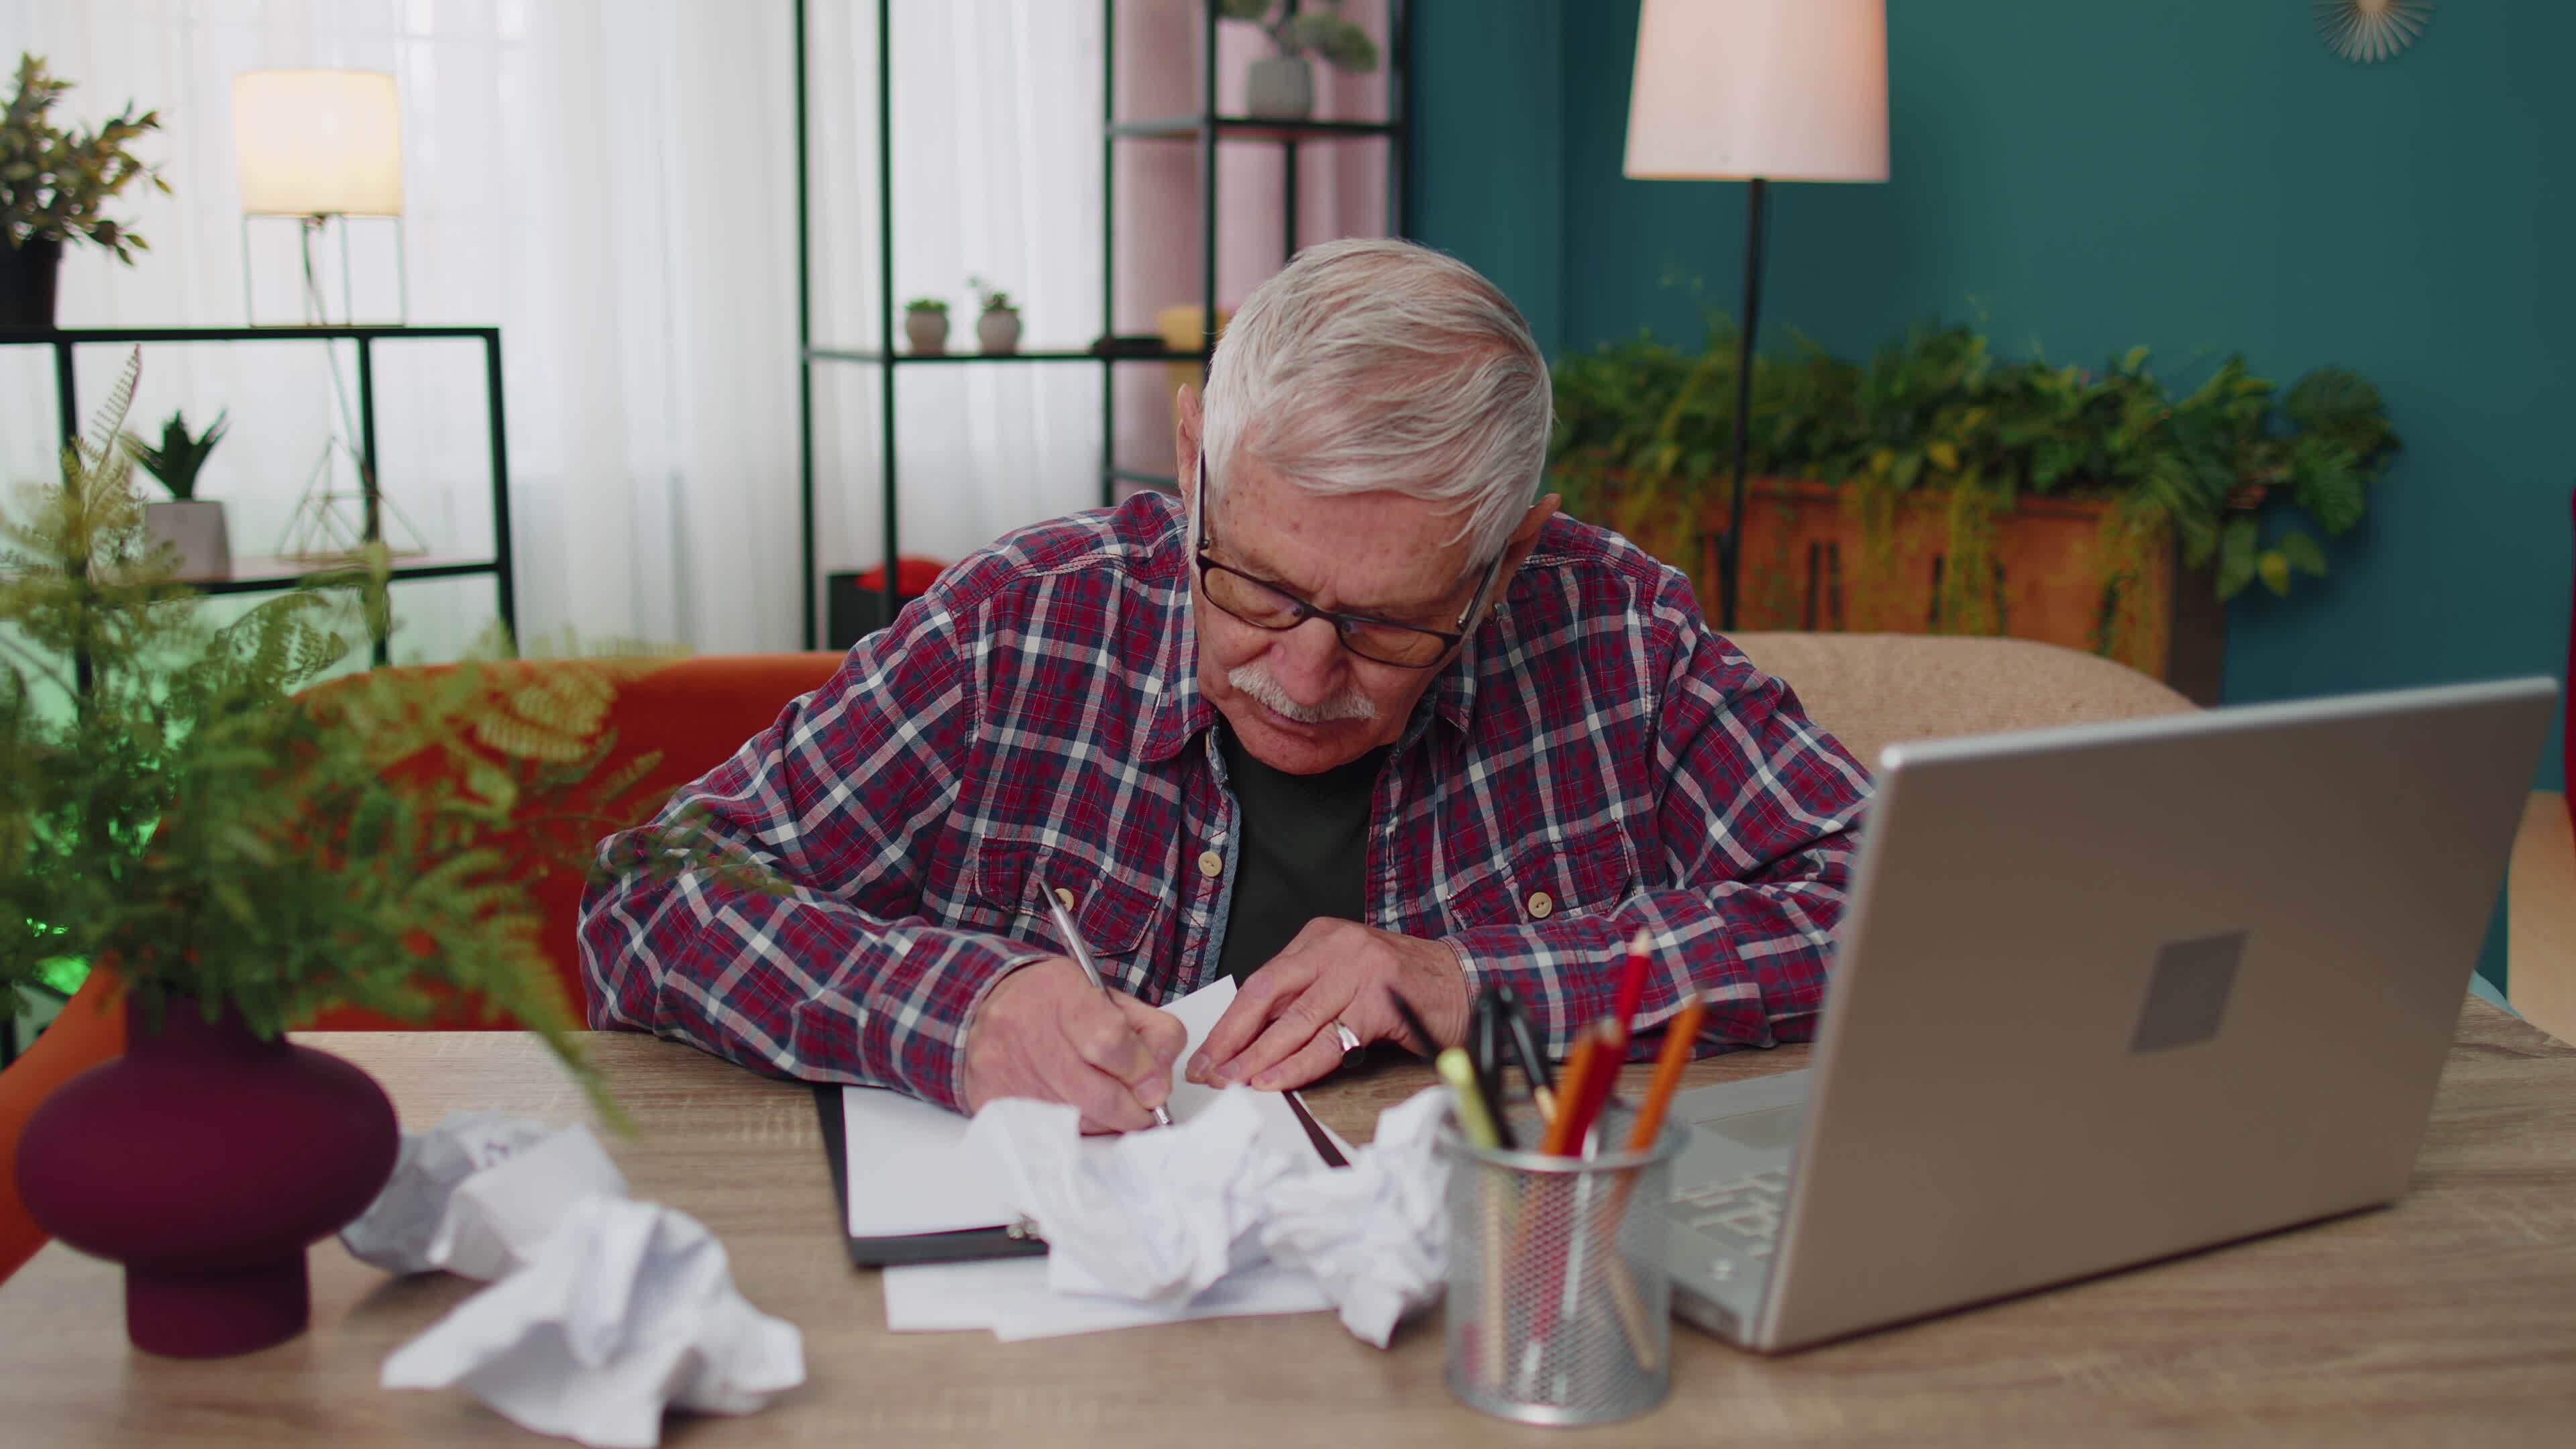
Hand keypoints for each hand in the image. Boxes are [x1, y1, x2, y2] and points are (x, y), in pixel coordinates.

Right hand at [961, 958, 1187, 1132]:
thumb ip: (1149, 1031)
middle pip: (1097, 1092)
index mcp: (1061, 993)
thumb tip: (1160, 1084)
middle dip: (1132, 1109)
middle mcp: (1027, 1030)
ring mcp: (1006, 1069)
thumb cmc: (1054, 1002)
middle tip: (1144, 1109)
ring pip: (1077, 1119)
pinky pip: (1049, 1131)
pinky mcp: (993, 1100)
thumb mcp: (1108, 997)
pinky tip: (1076, 1108)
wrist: (985, 1005)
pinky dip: (1074, 1128)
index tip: (1156, 1086)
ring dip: (1105, 1120)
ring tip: (1108, 1102)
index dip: (1142, 1070)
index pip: (1110, 1040)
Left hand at [1185, 918, 1469, 1091]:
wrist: (1467, 983)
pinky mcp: (1379, 1000)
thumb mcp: (1346, 980)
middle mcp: (1336, 947)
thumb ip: (1307, 999)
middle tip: (1208, 1072)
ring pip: (1295, 1021)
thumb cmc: (1404, 990)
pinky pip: (1329, 1040)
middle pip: (1267, 996)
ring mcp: (1358, 970)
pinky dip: (1298, 1065)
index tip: (1207, 1054)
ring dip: (1257, 1058)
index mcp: (1320, 938)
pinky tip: (1275, 1080)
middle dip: (1232, 1039)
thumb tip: (1252, 1041)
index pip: (1262, 982)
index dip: (1230, 1023)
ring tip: (1232, 1082)